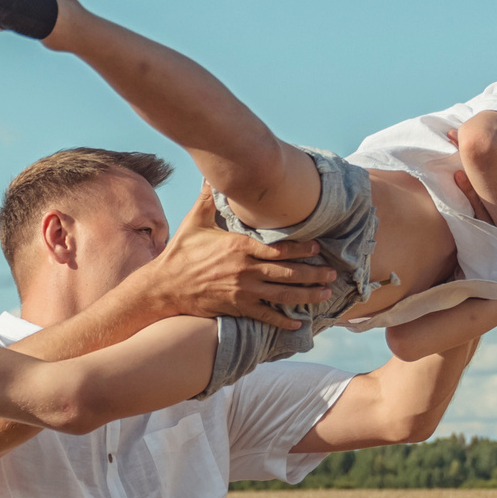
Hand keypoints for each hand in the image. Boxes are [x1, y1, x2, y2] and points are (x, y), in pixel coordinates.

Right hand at [131, 186, 338, 326]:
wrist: (164, 286)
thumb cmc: (181, 252)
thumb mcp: (195, 220)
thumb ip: (209, 198)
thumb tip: (212, 174)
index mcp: (239, 247)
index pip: (278, 249)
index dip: (302, 249)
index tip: (319, 248)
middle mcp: (245, 270)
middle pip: (287, 273)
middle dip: (313, 274)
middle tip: (331, 274)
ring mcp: (242, 292)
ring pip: (282, 295)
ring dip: (306, 295)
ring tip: (324, 294)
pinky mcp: (236, 308)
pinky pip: (265, 316)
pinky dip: (282, 321)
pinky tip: (297, 324)